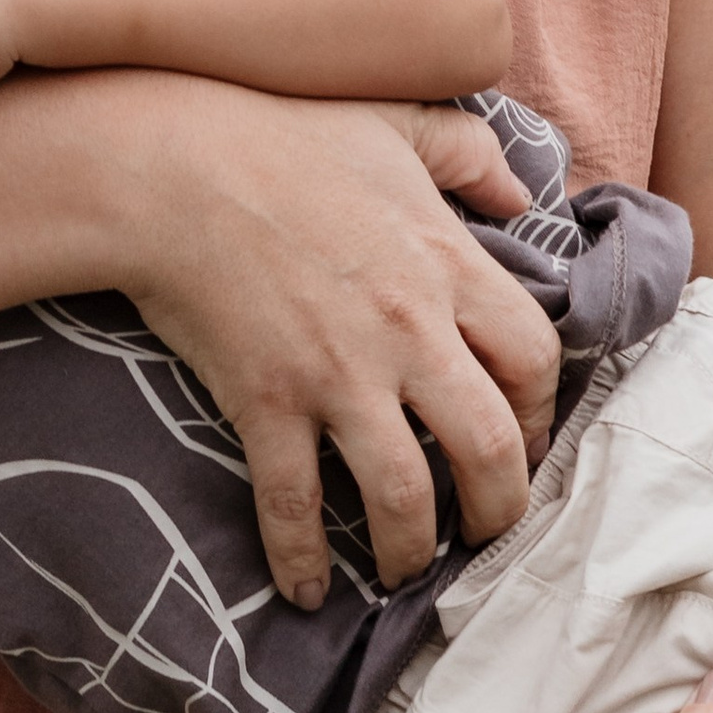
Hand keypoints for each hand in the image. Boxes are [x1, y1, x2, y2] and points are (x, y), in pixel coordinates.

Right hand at [111, 82, 560, 607]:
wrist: (172, 165)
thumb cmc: (281, 135)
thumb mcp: (392, 123)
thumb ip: (467, 152)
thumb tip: (519, 192)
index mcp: (446, 264)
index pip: (535, 359)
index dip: (540, 411)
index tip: (521, 436)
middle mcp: (408, 331)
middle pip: (489, 448)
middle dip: (499, 509)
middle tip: (486, 533)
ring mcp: (338, 374)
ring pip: (405, 497)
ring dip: (413, 550)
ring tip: (407, 571)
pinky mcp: (268, 402)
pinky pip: (294, 505)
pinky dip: (302, 559)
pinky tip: (307, 589)